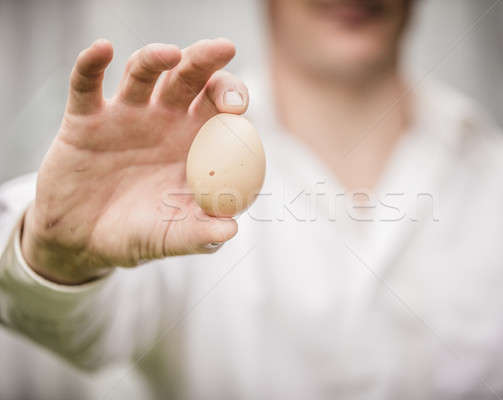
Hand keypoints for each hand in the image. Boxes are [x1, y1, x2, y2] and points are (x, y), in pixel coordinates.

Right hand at [21, 38, 247, 283]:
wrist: (84, 242)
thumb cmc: (138, 235)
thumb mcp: (170, 239)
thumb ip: (199, 234)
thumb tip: (230, 229)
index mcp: (195, 143)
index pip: (221, 108)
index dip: (233, 98)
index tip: (238, 106)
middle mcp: (165, 121)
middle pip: (190, 78)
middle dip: (207, 61)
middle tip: (222, 50)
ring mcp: (126, 116)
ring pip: (143, 72)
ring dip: (155, 58)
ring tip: (169, 54)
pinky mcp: (86, 118)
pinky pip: (86, 84)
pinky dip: (91, 64)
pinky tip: (102, 49)